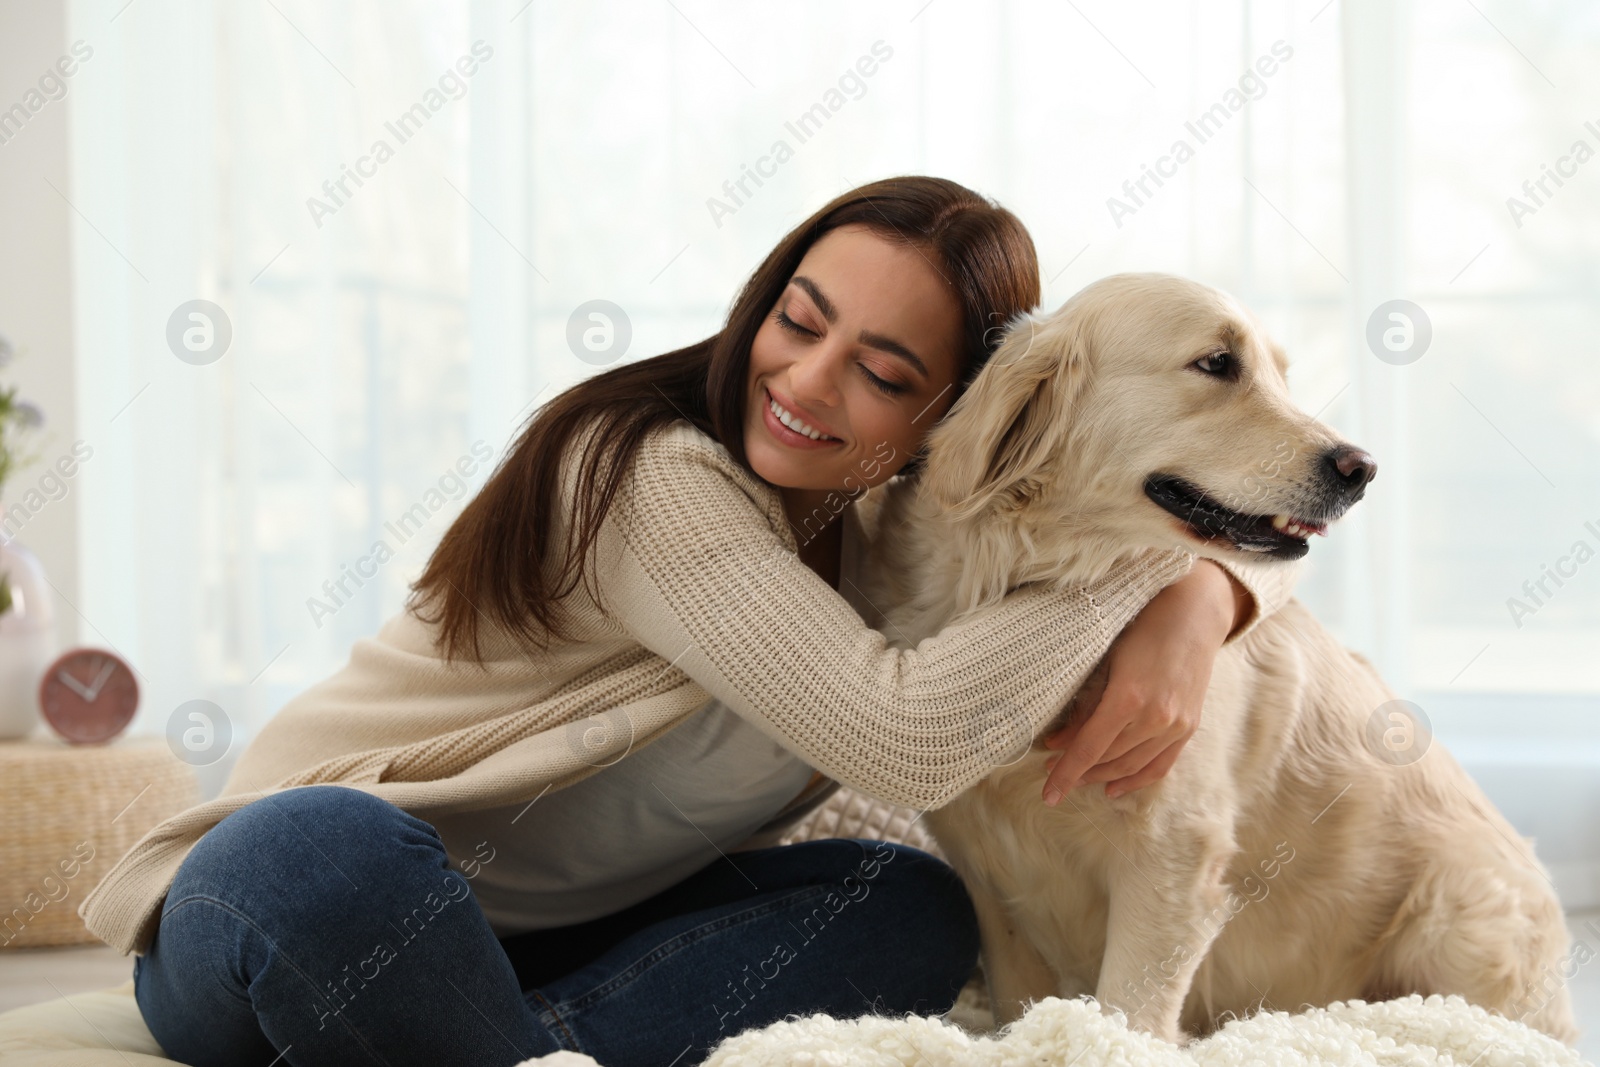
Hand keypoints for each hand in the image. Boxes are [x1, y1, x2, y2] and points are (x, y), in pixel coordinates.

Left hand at [1039, 559, 1248, 803]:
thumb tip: (1056, 743)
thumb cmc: (1141, 629)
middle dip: (1078, 771)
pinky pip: (1160, 766)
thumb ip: (1084, 706)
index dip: (1066, 774)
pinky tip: (1113, 787)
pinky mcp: (1189, 728)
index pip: (1090, 748)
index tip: (1048, 795)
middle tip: (1052, 772)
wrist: (1193, 615)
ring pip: (1132, 766)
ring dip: (1102, 776)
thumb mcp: (1105, 662)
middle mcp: (1155, 718)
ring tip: (1078, 777)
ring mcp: (1176, 726)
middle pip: (1109, 760)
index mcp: (1128, 698)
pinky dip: (1136, 780)